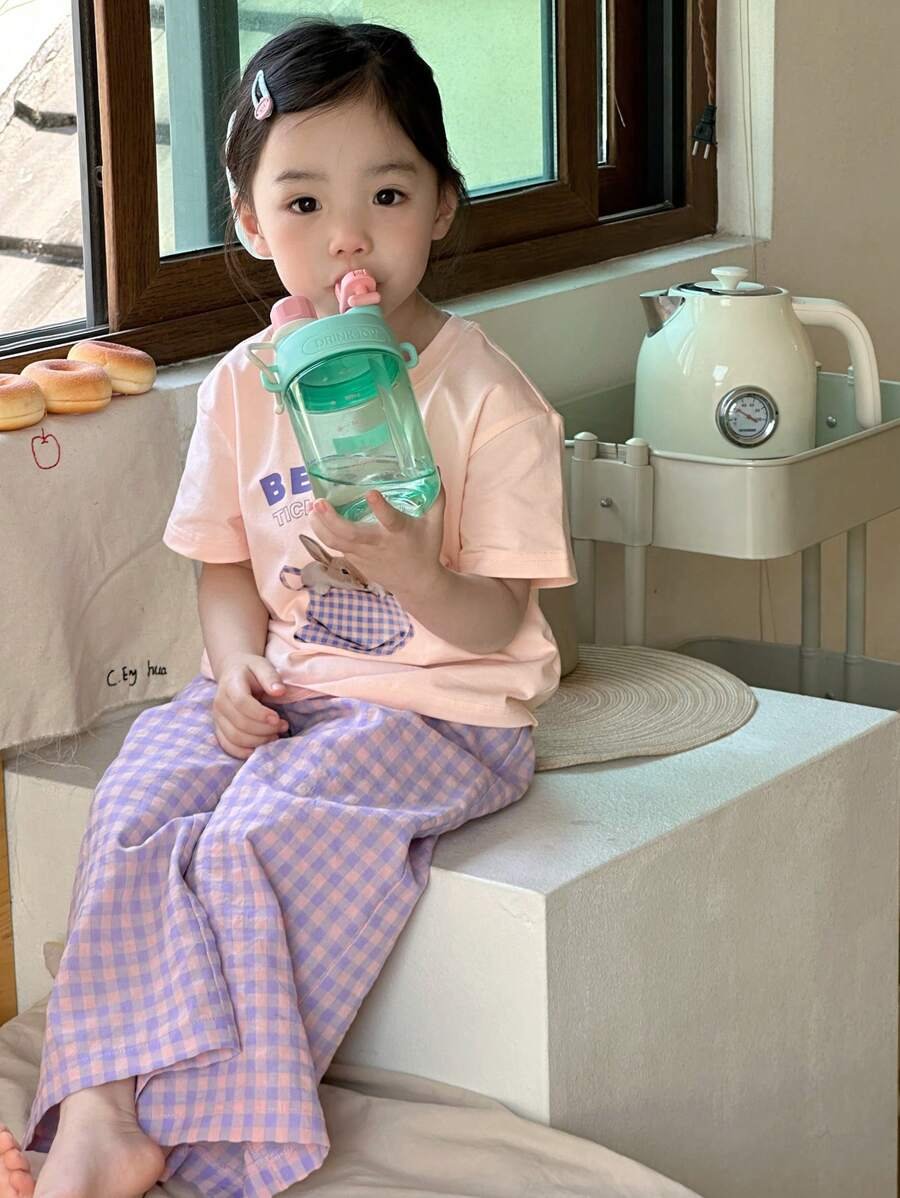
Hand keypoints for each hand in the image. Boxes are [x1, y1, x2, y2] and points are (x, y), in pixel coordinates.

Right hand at [213, 652, 288, 758]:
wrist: (232, 672)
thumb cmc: (250, 670)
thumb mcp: (262, 666)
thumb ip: (271, 677)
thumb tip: (280, 691)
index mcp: (231, 685)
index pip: (242, 703)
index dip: (260, 714)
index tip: (277, 718)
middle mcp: (220, 702)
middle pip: (240, 723)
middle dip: (265, 729)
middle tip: (283, 726)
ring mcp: (217, 717)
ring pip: (235, 737)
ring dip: (258, 741)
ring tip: (275, 735)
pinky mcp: (218, 728)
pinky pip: (227, 745)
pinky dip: (243, 751)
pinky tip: (259, 749)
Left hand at [307, 479, 446, 599]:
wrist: (416, 584)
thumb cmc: (426, 549)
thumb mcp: (435, 524)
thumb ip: (435, 496)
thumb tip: (434, 468)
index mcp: (399, 532)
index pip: (390, 520)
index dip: (380, 507)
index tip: (371, 493)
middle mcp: (378, 544)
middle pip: (350, 534)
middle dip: (331, 519)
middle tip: (318, 502)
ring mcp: (364, 555)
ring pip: (335, 542)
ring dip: (319, 526)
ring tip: (311, 509)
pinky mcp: (355, 561)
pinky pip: (335, 547)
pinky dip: (323, 532)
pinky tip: (316, 517)